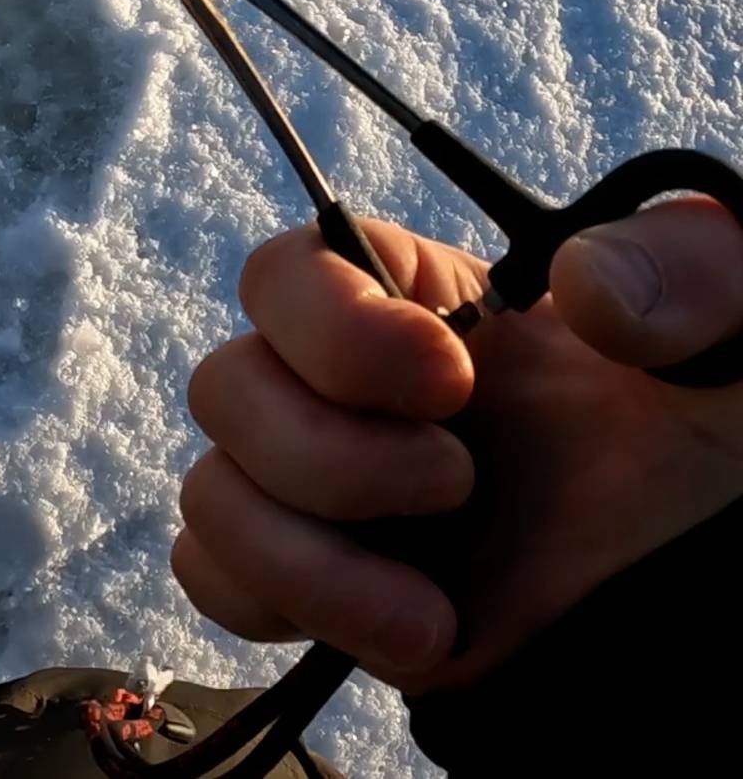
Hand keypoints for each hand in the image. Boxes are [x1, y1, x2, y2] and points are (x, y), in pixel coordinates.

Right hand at [173, 201, 742, 689]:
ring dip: (306, 557)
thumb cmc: (712, 424)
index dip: (331, 325)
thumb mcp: (740, 322)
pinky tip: (403, 630)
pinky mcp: (312, 584)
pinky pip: (212, 576)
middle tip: (460, 485)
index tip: (448, 378)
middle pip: (226, 387)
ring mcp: (318, 489)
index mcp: (415, 303)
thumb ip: (692, 270)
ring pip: (211, 493)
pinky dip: (282, 604)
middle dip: (329, 454)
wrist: (708, 581)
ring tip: (431, 609)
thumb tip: (585, 286)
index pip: (285, 272)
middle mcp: (341, 388)